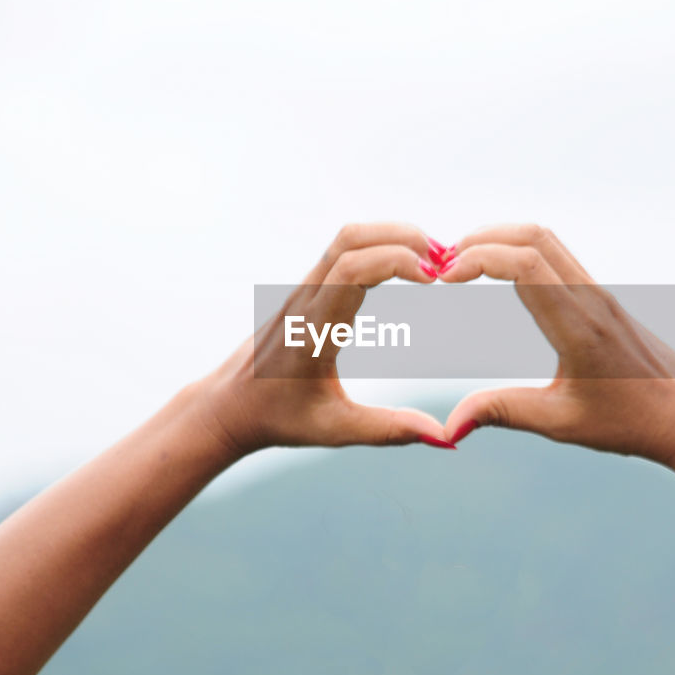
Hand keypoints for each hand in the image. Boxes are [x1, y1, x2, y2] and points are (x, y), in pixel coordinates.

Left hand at [199, 223, 452, 455]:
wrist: (228, 406)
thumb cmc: (279, 419)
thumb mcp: (336, 430)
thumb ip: (390, 429)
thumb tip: (445, 437)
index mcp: (312, 331)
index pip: (352, 271)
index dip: (397, 261)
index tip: (435, 280)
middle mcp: (305, 301)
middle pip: (350, 240)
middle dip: (402, 238)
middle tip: (446, 261)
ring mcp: (303, 290)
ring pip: (345, 239)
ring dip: (391, 237)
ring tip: (432, 261)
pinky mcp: (306, 290)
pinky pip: (342, 251)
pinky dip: (378, 246)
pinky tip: (406, 268)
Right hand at [439, 224, 674, 470]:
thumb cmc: (628, 423)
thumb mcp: (560, 423)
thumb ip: (503, 413)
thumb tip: (449, 427)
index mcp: (579, 327)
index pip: (525, 264)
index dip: (479, 259)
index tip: (444, 279)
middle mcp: (590, 299)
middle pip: (533, 236)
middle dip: (481, 240)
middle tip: (442, 265)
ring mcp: (599, 293)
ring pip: (546, 239)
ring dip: (501, 240)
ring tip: (462, 264)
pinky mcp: (601, 296)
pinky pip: (557, 255)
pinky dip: (520, 250)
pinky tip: (498, 272)